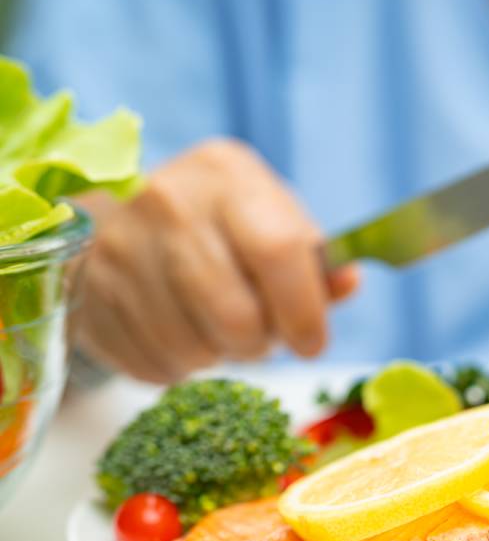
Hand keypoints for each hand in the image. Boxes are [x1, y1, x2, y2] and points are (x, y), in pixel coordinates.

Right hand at [74, 139, 358, 383]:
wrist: (120, 213)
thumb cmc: (221, 223)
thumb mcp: (274, 220)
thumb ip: (316, 259)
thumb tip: (348, 282)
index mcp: (227, 174)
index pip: (278, 251)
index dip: (304, 311)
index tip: (313, 343)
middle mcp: (166, 200)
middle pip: (233, 313)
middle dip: (259, 344)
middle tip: (261, 340)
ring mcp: (118, 246)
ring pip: (190, 348)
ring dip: (216, 357)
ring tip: (217, 331)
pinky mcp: (87, 292)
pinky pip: (150, 363)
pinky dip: (176, 367)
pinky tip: (179, 336)